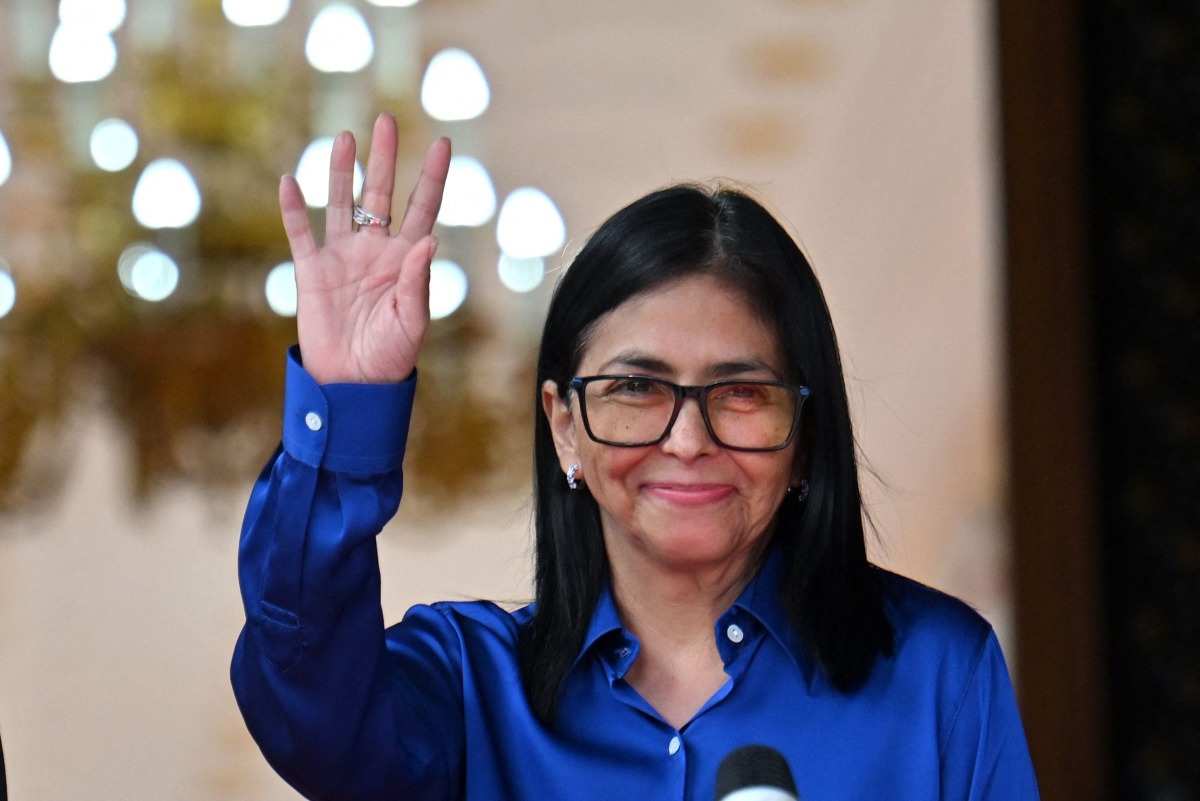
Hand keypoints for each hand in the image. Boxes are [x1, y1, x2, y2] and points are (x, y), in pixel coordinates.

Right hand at [280, 113, 450, 383]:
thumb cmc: (392, 357)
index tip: (445, 143)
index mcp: (407, 259)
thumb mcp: (412, 321)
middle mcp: (375, 250)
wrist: (353, 384)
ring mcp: (342, 257)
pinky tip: (290, 182)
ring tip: (344, 137)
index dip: (433, 177)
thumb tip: (429, 238)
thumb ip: (418, 280)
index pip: (422, 208)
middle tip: (387, 119)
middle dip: (384, 158)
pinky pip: (301, 234)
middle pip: (380, 193)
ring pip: (340, 203)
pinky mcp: (312, 272)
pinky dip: (293, 209)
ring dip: (340, 171)